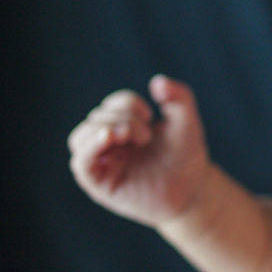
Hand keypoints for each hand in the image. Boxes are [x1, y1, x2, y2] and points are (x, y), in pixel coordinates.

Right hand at [68, 75, 209, 228]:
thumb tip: (157, 81)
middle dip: (123, 118)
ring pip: (80, 138)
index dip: (127, 103)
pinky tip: (108, 137)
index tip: (150, 115)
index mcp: (124, 126)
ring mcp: (103, 164)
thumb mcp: (186, 121)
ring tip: (127, 135)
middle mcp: (109, 144)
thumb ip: (178, 96)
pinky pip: (81, 164)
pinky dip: (89, 148)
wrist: (192, 190)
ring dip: (103, 128)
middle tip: (146, 136)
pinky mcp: (101, 185)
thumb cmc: (186, 156)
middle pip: (96, 117)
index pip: (111, 105)